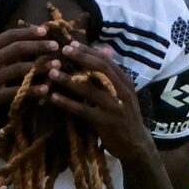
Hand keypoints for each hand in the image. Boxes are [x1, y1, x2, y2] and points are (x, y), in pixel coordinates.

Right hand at [0, 25, 62, 122]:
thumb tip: (5, 37)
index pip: (8, 36)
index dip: (28, 32)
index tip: (45, 30)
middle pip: (17, 48)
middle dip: (39, 45)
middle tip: (56, 46)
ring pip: (19, 68)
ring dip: (41, 66)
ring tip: (57, 66)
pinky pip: (16, 91)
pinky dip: (33, 89)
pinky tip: (46, 89)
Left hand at [47, 41, 154, 163]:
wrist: (136, 144)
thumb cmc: (125, 116)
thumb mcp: (123, 92)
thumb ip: (112, 73)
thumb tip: (103, 49)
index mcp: (125, 82)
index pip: (107, 61)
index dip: (89, 51)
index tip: (71, 44)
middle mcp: (122, 92)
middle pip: (101, 69)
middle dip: (81, 58)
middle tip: (63, 50)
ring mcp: (114, 107)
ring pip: (90, 89)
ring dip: (69, 80)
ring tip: (52, 72)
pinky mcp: (106, 122)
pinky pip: (83, 110)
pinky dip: (67, 103)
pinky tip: (53, 98)